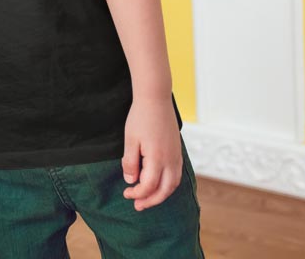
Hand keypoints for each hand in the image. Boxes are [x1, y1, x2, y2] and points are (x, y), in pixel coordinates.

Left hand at [121, 96, 181, 210]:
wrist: (155, 99)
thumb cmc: (140, 117)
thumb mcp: (130, 140)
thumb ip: (130, 162)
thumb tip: (131, 181)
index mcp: (156, 158)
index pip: (148, 186)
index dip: (137, 193)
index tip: (126, 194)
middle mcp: (170, 160)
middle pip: (164, 190)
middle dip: (151, 200)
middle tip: (138, 206)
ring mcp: (176, 156)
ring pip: (173, 184)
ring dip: (161, 195)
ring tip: (148, 199)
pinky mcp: (178, 151)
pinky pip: (176, 175)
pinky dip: (168, 185)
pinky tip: (159, 185)